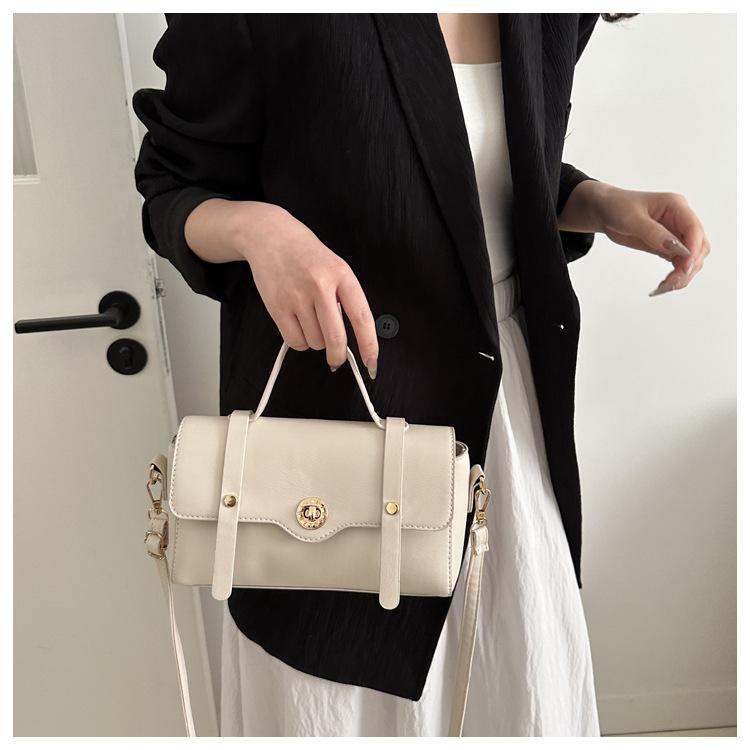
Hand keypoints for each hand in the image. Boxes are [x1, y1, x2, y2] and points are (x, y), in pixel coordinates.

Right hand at [221, 201, 378, 375]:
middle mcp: (320, 286)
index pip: (362, 317)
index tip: (371, 362)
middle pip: (335, 338)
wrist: (270, 236)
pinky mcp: (277, 307)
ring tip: (310, 320)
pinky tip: (298, 326)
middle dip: (337, 356)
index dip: (369, 345)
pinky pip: (295, 342)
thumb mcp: (335, 266)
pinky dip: (299, 342)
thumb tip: (352, 336)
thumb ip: (345, 297)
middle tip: (336, 359)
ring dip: (315, 341)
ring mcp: (297, 297)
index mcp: (342, 275)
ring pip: (315, 342)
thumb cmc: (305, 253)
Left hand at [560, 182, 710, 295]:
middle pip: (699, 247)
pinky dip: (675, 276)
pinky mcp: (667, 247)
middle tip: (671, 283)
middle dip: (689, 266)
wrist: (605, 211)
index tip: (685, 268)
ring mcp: (676, 234)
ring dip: (683, 275)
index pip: (694, 229)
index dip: (693, 250)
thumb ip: (653, 233)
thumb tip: (675, 247)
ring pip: (691, 258)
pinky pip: (679, 264)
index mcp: (676, 206)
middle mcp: (680, 220)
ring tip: (664, 287)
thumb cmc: (617, 207)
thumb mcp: (632, 219)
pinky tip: (664, 285)